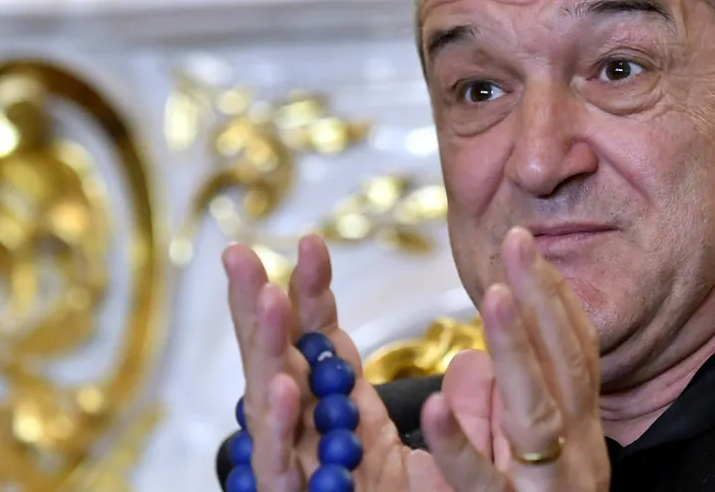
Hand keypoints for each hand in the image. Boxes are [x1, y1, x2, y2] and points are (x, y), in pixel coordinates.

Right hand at [224, 235, 493, 490]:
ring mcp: (300, 476)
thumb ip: (460, 415)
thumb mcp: (439, 463)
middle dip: (258, 310)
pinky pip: (284, 472)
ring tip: (270, 298)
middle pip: (278, 366)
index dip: (313, 297)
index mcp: (342, 423)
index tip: (313, 245)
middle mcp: (312, 443)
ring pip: (272, 412)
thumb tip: (473, 365)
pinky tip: (284, 390)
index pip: (320, 348)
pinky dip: (282, 431)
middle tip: (241, 255)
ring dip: (268, 354)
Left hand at [421, 228, 609, 491]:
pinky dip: (458, 442)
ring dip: (516, 351)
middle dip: (542, 299)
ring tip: (495, 299)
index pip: (576, 354)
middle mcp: (577, 454)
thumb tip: (468, 358)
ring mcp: (549, 487)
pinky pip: (480, 480)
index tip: (528, 246)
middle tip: (518, 241)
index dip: (556, 298)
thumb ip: (487, 410)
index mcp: (577, 432)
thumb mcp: (505, 458)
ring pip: (537, 412)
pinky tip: (434, 406)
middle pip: (566, 367)